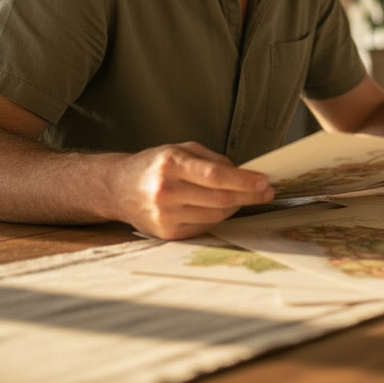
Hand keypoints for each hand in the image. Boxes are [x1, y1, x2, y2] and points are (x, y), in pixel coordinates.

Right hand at [110, 142, 273, 239]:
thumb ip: (212, 159)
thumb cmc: (153, 166)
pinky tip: (224, 209)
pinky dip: (219, 218)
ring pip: (215, 215)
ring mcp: (165, 215)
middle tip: (265, 192)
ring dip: (236, 207)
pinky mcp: (167, 233)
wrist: (118, 188)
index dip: (244, 181)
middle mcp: (166, 190)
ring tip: (246, 198)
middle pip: (219, 198)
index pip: (216, 176)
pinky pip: (204, 227)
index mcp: (171, 164)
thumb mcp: (180, 149)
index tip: (263, 182)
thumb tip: (243, 173)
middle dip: (248, 196)